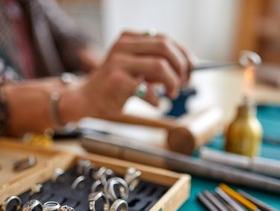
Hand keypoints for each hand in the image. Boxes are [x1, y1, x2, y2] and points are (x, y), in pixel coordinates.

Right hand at [71, 30, 194, 118]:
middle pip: (164, 47)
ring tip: (172, 93)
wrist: (87, 99)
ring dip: (173, 82)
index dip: (183, 53)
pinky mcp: (118, 81)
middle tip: (184, 82)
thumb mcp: (135, 67)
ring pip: (160, 65)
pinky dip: (157, 98)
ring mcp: (119, 62)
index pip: (164, 39)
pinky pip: (148, 88)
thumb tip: (186, 69)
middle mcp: (123, 46)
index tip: (192, 67)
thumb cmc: (115, 85)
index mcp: (129, 38)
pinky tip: (156, 103)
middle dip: (181, 66)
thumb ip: (155, 64)